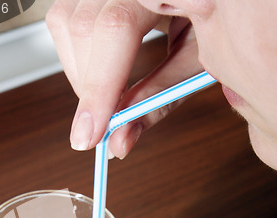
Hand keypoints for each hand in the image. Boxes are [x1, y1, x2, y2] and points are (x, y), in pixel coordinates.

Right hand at [46, 0, 202, 157]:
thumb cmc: (210, 18)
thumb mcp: (194, 60)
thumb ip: (157, 98)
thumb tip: (120, 141)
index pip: (116, 27)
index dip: (99, 87)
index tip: (90, 135)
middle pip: (85, 28)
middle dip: (90, 89)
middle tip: (105, 124)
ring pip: (67, 23)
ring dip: (81, 74)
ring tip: (109, 95)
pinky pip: (65, 18)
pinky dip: (77, 56)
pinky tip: (100, 71)